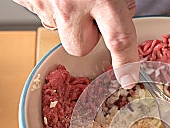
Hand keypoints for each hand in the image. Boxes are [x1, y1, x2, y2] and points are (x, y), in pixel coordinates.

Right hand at [13, 0, 139, 86]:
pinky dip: (50, 3)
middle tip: (90, 12)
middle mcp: (69, 4)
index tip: (128, 77)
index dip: (126, 62)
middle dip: (87, 35)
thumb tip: (126, 9)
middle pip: (80, 46)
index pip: (120, 38)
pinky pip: (41, 12)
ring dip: (67, 17)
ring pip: (58, 29)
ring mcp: (43, 3)